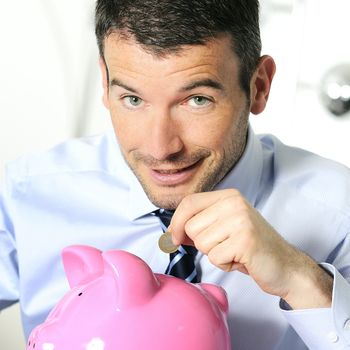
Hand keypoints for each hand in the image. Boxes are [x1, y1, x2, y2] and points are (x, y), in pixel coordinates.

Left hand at [169, 189, 332, 308]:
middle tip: (224, 246)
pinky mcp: (245, 240)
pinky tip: (241, 260)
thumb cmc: (250, 248)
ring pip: (201, 242)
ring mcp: (241, 220)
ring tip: (234, 252)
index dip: (176, 223)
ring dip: (214, 254)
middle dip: (201, 243)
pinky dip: (225, 265)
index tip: (174, 238)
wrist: (285, 266)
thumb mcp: (223, 227)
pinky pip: (215, 257)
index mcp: (229, 196)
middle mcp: (235, 203)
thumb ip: (198, 225)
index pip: (188, 203)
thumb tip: (169, 233)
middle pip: (191, 226)